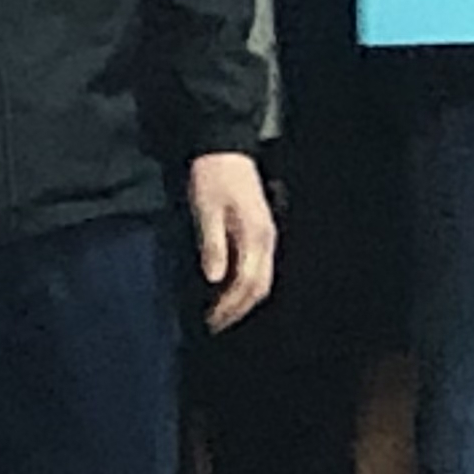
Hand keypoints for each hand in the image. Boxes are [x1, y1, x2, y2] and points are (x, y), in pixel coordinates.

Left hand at [192, 153, 278, 331]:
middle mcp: (266, 239)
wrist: (224, 148)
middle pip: (259, 286)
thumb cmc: (212, 177)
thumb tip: (213, 279)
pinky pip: (259, 267)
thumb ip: (213, 245)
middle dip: (238, 310)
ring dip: (243, 300)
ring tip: (221, 313)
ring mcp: (266, 235)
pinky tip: (228, 288)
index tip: (211, 321)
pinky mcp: (260, 230)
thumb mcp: (206, 211)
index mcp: (254, 235)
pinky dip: (246, 284)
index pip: (246, 283)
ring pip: (262, 279)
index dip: (229, 307)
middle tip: (215, 325)